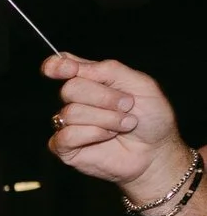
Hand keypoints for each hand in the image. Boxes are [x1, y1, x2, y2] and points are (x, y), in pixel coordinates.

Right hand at [43, 54, 189, 205]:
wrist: (156, 150)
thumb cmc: (151, 117)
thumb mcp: (141, 84)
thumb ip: (109, 70)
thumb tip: (73, 65)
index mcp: (92, 80)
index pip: (63, 65)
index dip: (58, 65)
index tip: (65, 68)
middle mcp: (77, 100)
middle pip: (70, 88)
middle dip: (103, 98)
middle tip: (127, 106)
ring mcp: (68, 123)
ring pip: (72, 112)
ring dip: (106, 119)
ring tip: (124, 125)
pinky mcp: (64, 147)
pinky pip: (67, 135)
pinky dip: (93, 134)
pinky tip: (108, 137)